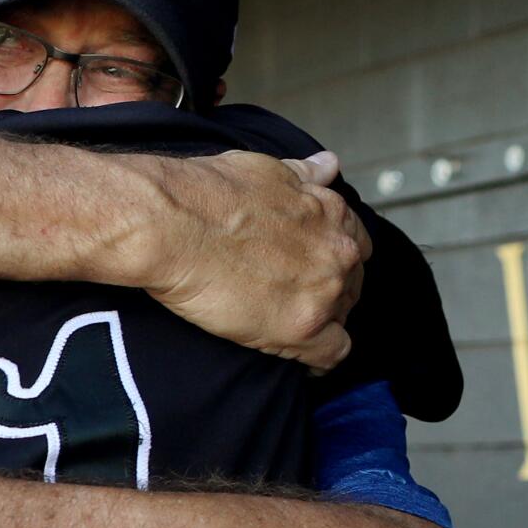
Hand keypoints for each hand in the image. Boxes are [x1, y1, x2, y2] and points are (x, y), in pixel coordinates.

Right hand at [142, 150, 371, 370]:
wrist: (171, 225)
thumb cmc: (207, 193)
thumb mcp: (266, 170)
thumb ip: (305, 173)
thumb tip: (329, 165)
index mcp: (331, 213)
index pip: (356, 246)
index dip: (332, 261)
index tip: (310, 270)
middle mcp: (337, 252)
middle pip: (351, 284)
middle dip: (327, 291)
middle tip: (290, 298)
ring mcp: (323, 292)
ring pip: (341, 318)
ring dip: (319, 323)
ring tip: (283, 326)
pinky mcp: (301, 329)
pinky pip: (332, 355)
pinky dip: (318, 361)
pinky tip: (301, 362)